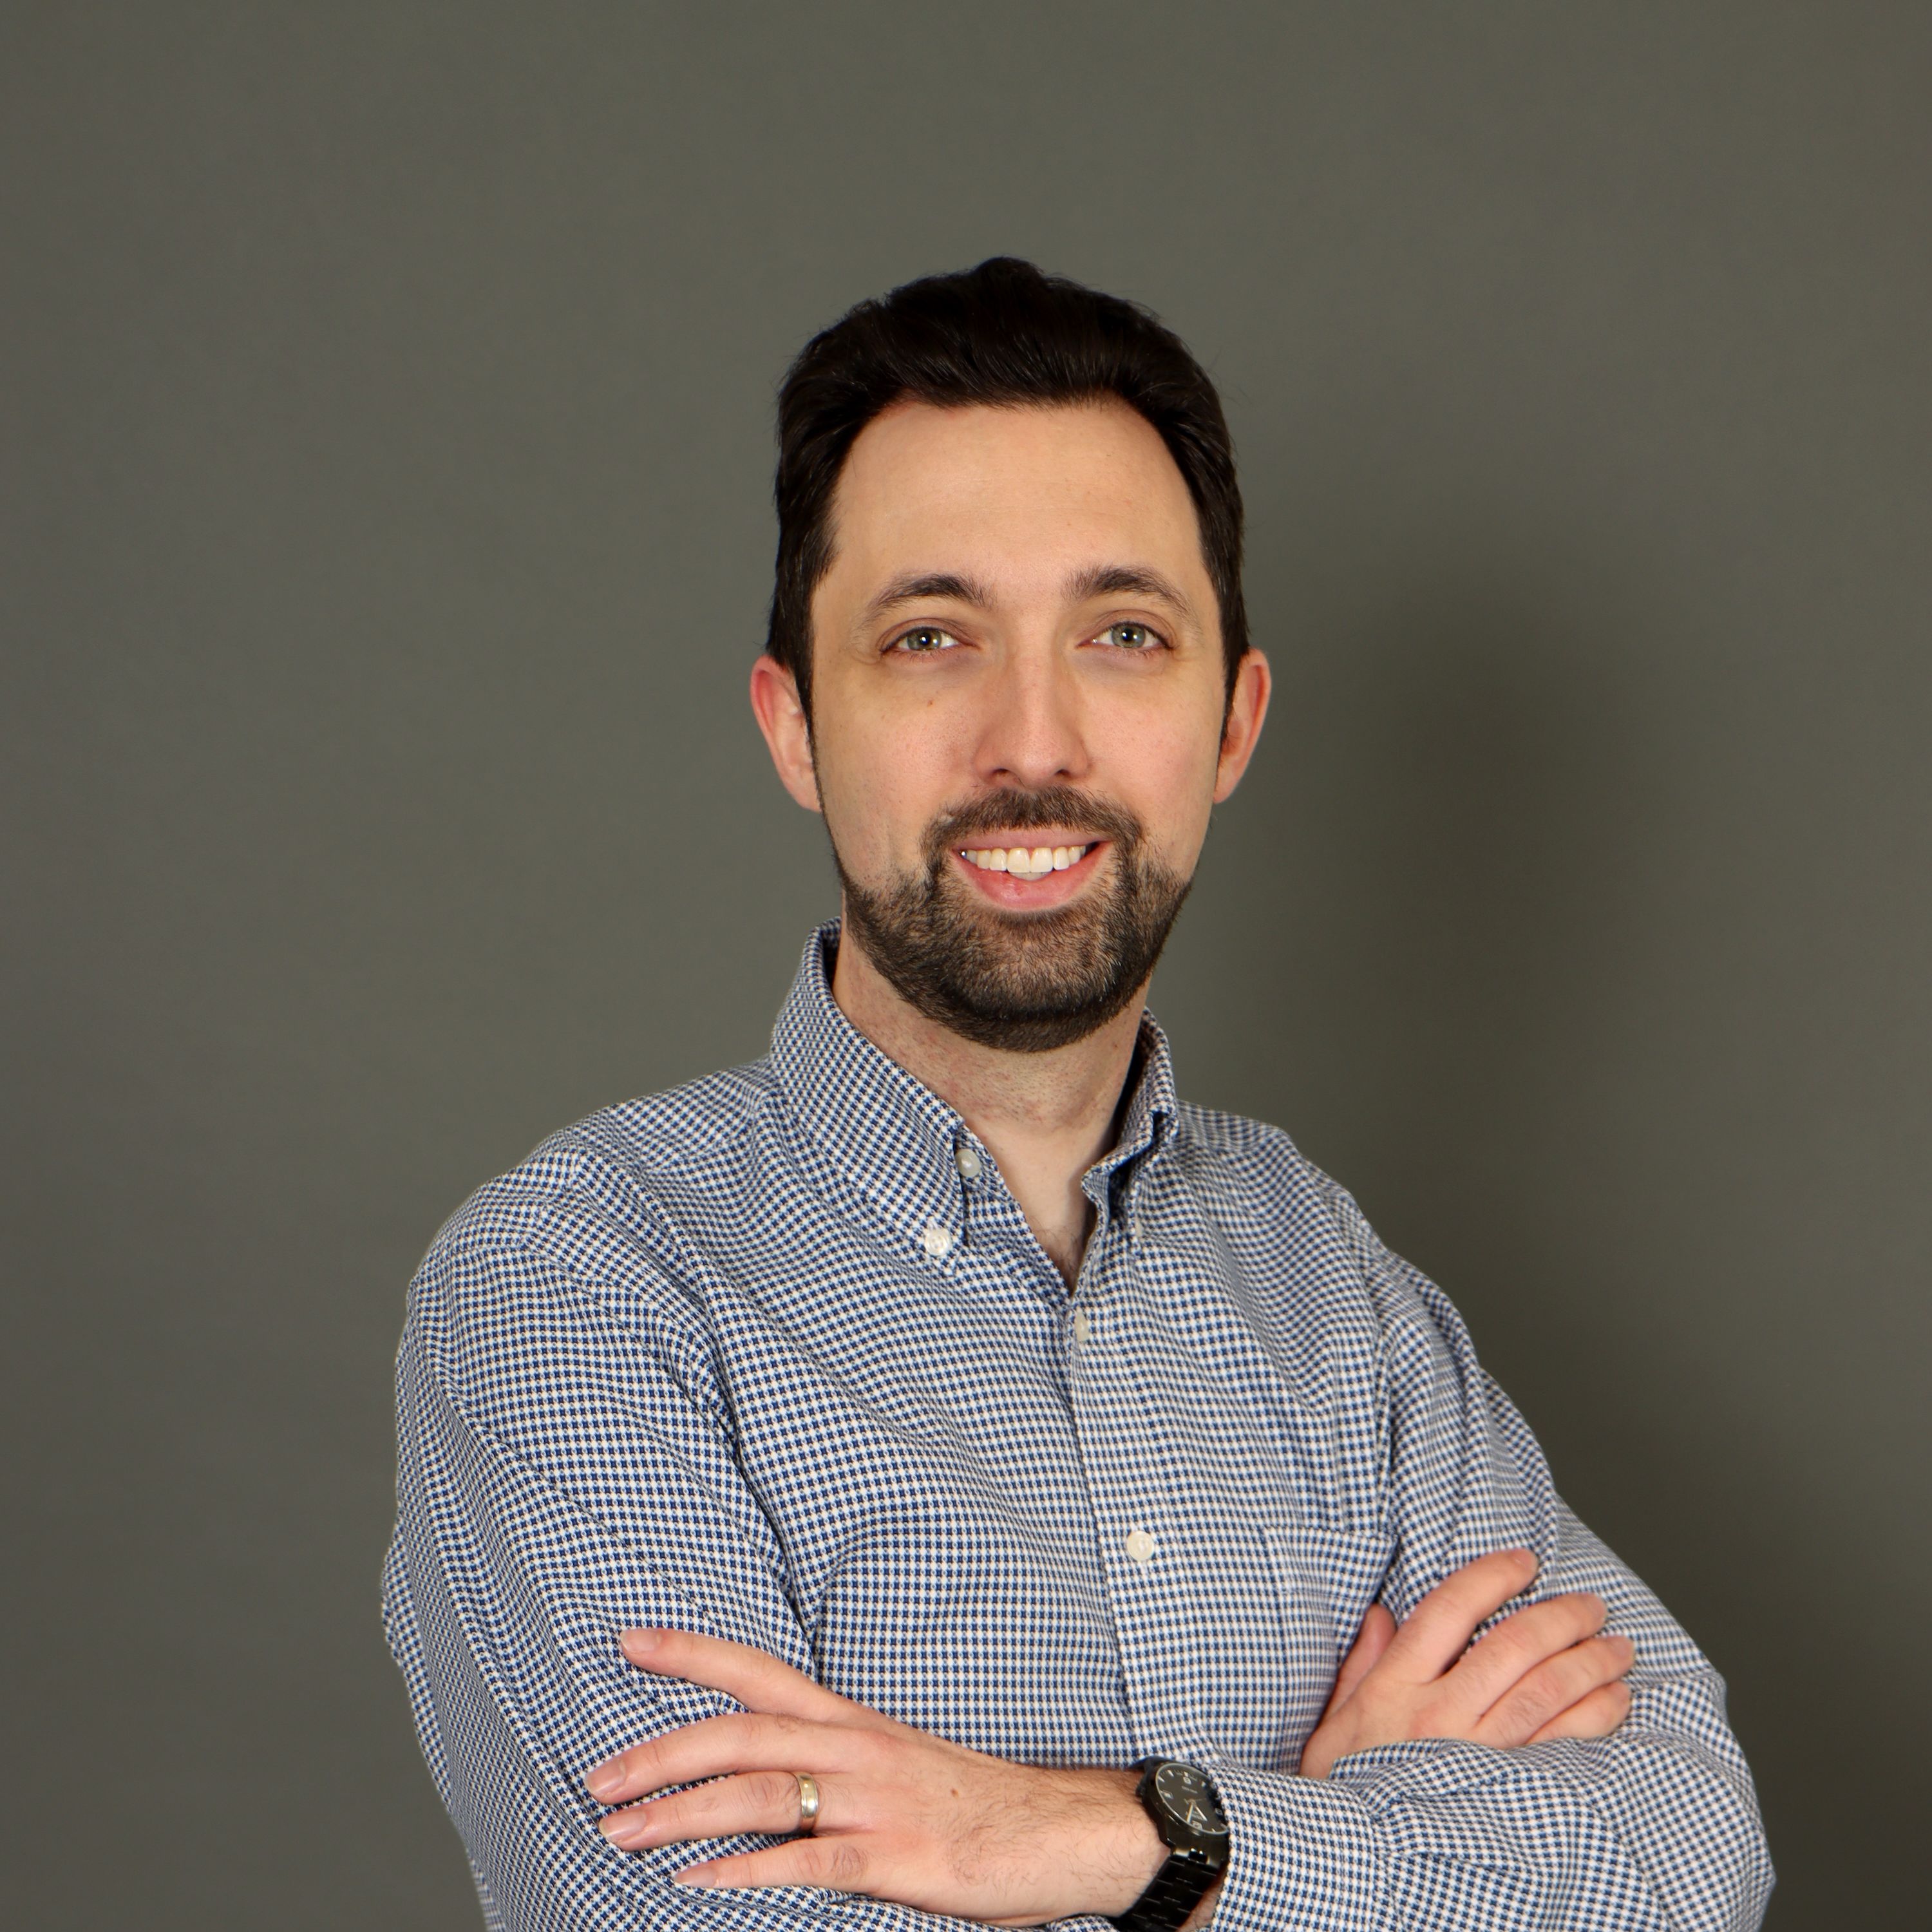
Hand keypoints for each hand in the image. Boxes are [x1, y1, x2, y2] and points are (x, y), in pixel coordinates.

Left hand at [585, 1628, 1169, 1925]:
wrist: (1065, 1833)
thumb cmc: (977, 1805)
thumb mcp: (896, 1770)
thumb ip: (832, 1773)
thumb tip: (763, 1795)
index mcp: (854, 1723)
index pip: (758, 1673)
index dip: (692, 1653)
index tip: (630, 1639)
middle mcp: (856, 1749)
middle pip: (741, 1732)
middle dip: (660, 1751)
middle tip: (595, 1776)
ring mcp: (873, 1802)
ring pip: (759, 1791)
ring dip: (679, 1812)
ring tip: (619, 1830)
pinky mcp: (892, 1858)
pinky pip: (803, 1862)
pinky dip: (741, 1871)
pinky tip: (694, 1882)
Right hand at [1300, 1548, 1633, 1778]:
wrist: (1349, 1859)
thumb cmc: (1342, 1789)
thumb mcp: (1335, 1721)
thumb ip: (1361, 1664)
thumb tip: (1381, 1614)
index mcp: (1395, 1685)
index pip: (1451, 1610)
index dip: (1492, 1577)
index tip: (1525, 1562)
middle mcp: (1439, 1715)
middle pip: (1513, 1646)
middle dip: (1562, 1618)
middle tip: (1592, 1606)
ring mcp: (1476, 1756)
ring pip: (1547, 1692)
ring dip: (1590, 1662)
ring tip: (1618, 1649)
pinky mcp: (1505, 1794)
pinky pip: (1562, 1746)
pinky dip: (1595, 1717)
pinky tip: (1615, 1701)